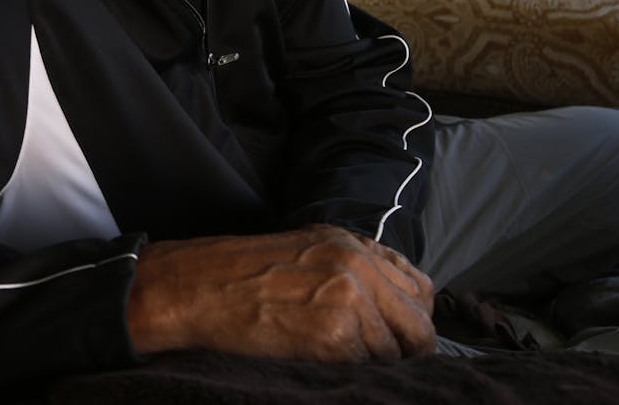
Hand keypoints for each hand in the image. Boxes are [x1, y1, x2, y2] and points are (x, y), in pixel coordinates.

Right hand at [126, 225, 434, 361]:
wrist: (198, 287)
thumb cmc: (244, 275)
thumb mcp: (307, 251)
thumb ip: (354, 268)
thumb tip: (395, 307)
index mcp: (353, 245)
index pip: (420, 289)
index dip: (412, 318)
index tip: (398, 335)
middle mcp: (358, 267)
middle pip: (418, 326)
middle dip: (405, 349)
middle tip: (377, 360)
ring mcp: (349, 300)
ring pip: (393, 354)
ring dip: (370, 362)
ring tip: (330, 354)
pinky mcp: (334, 335)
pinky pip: (364, 367)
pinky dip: (346, 371)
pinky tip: (317, 360)